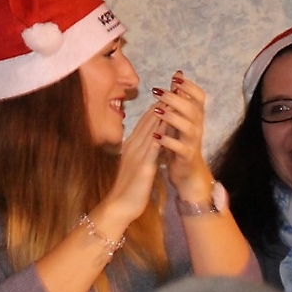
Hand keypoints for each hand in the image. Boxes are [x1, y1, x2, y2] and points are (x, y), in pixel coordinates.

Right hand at [100, 102, 162, 224]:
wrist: (118, 207)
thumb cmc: (127, 189)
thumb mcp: (134, 165)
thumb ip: (141, 152)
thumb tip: (150, 142)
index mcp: (131, 145)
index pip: (145, 121)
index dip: (157, 105)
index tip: (168, 92)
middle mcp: (133, 146)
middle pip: (149, 120)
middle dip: (161, 102)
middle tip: (173, 85)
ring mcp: (137, 155)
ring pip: (151, 129)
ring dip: (162, 112)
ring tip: (173, 96)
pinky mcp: (143, 166)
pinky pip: (153, 147)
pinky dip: (160, 133)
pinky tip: (168, 123)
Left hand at [150, 71, 214, 201]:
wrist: (186, 172)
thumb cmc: (180, 141)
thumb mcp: (180, 119)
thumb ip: (178, 100)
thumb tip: (177, 75)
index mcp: (195, 117)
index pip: (199, 97)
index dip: (189, 87)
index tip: (175, 78)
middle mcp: (197, 127)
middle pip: (192, 109)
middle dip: (175, 98)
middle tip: (158, 91)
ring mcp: (193, 142)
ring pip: (188, 127)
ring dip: (173, 118)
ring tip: (158, 111)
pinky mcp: (186, 156)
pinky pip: (180, 148)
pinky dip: (168, 141)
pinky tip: (157, 136)